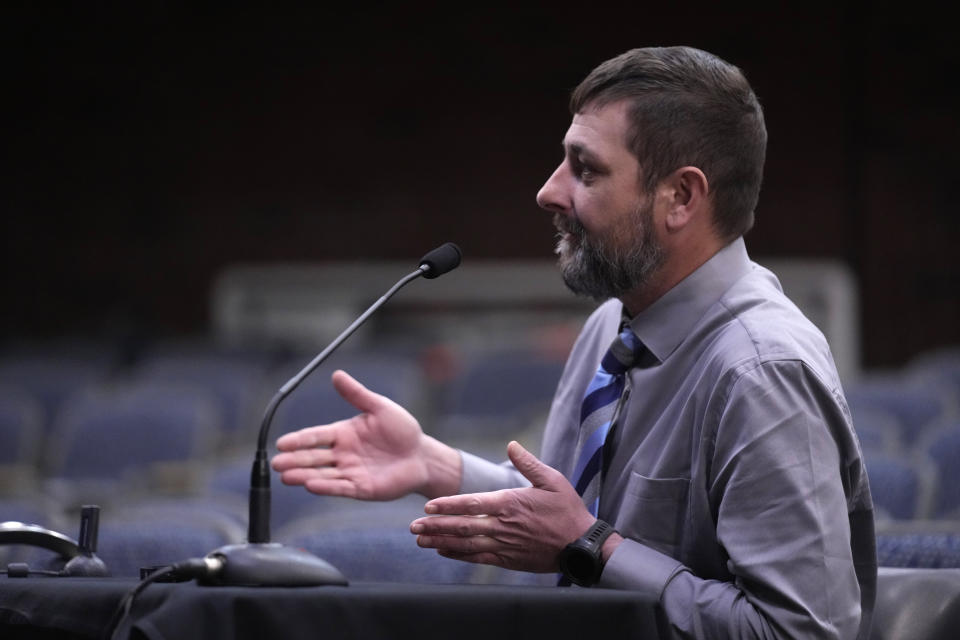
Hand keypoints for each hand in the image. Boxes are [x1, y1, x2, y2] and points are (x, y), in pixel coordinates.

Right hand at [271, 370, 458, 499]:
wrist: (422, 455)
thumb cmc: (402, 430)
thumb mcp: (379, 407)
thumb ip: (357, 394)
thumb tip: (336, 374)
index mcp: (343, 434)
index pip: (315, 436)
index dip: (298, 440)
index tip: (281, 443)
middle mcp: (343, 454)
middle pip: (313, 457)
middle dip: (294, 460)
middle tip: (276, 463)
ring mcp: (350, 472)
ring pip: (322, 474)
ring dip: (304, 475)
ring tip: (286, 477)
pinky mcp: (361, 488)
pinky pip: (340, 487)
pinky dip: (326, 487)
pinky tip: (310, 485)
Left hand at [410, 441, 595, 572]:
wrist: (581, 546)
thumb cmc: (567, 510)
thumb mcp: (552, 480)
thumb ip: (529, 463)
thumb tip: (512, 444)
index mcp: (511, 503)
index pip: (471, 504)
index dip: (448, 505)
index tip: (428, 506)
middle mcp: (503, 526)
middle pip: (462, 526)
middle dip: (435, 526)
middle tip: (413, 526)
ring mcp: (504, 545)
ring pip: (466, 544)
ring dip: (441, 542)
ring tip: (421, 540)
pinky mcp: (508, 560)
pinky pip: (478, 558)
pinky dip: (459, 555)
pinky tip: (443, 553)